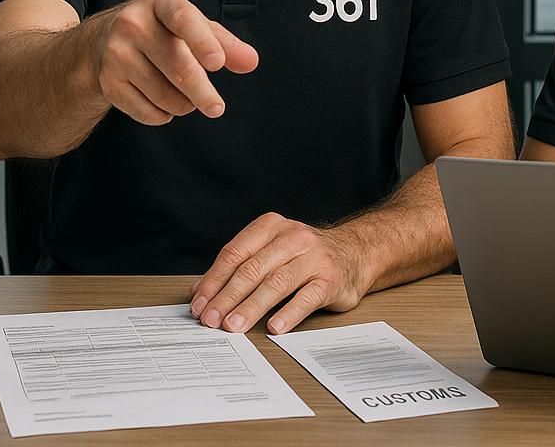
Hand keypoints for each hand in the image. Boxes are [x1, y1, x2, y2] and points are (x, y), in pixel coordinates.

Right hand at [97, 0, 257, 124]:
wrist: (102, 42)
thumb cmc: (162, 31)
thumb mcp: (193, 27)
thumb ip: (224, 44)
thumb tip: (250, 61)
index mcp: (160, 1)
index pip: (183, 18)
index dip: (202, 41)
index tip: (218, 64)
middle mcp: (133, 22)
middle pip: (177, 66)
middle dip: (202, 92)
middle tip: (217, 108)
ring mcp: (115, 52)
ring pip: (163, 94)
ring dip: (184, 104)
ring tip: (186, 97)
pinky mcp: (107, 81)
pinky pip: (146, 111)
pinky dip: (163, 115)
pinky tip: (165, 104)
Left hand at [189, 213, 369, 334]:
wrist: (355, 252)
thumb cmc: (305, 256)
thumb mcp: (271, 251)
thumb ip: (239, 267)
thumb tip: (200, 292)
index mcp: (270, 227)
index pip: (234, 254)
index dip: (214, 281)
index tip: (198, 304)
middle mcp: (292, 238)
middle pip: (251, 269)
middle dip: (227, 297)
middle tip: (210, 320)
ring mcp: (313, 257)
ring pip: (276, 283)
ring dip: (251, 307)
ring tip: (233, 326)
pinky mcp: (331, 279)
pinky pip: (307, 298)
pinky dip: (289, 313)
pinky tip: (274, 327)